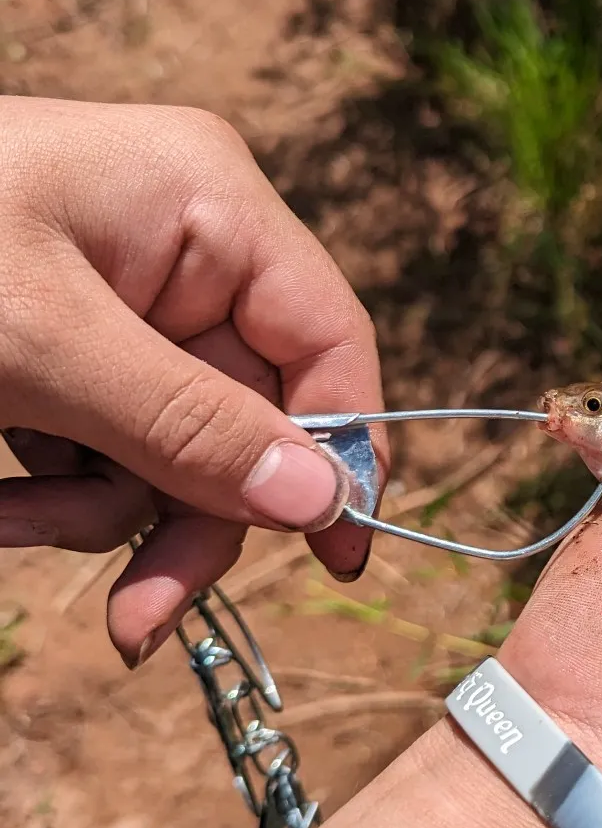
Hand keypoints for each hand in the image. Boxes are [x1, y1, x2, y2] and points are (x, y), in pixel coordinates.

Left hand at [0, 97, 386, 666]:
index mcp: (208, 206)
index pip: (327, 343)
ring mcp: (129, 305)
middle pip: (251, 420)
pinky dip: (56, 494)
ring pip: (179, 453)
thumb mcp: (39, 344)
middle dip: (184, 517)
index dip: (342, 452)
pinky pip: (112, 451)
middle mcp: (186, 254)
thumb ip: (187, 425)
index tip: (334, 559)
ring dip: (100, 514)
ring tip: (2, 520)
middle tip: (135, 621)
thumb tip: (324, 504)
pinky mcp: (74, 353)